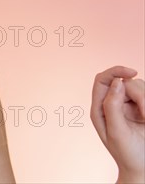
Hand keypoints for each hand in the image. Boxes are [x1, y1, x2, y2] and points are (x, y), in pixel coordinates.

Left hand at [90, 66, 144, 182]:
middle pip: (125, 82)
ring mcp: (129, 106)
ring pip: (140, 87)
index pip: (102, 79)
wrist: (144, 169)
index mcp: (100, 108)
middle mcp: (113, 104)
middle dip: (139, 95)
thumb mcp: (116, 132)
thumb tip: (117, 82)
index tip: (132, 72)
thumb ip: (112, 106)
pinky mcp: (142, 109)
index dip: (115, 71)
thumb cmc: (127, 154)